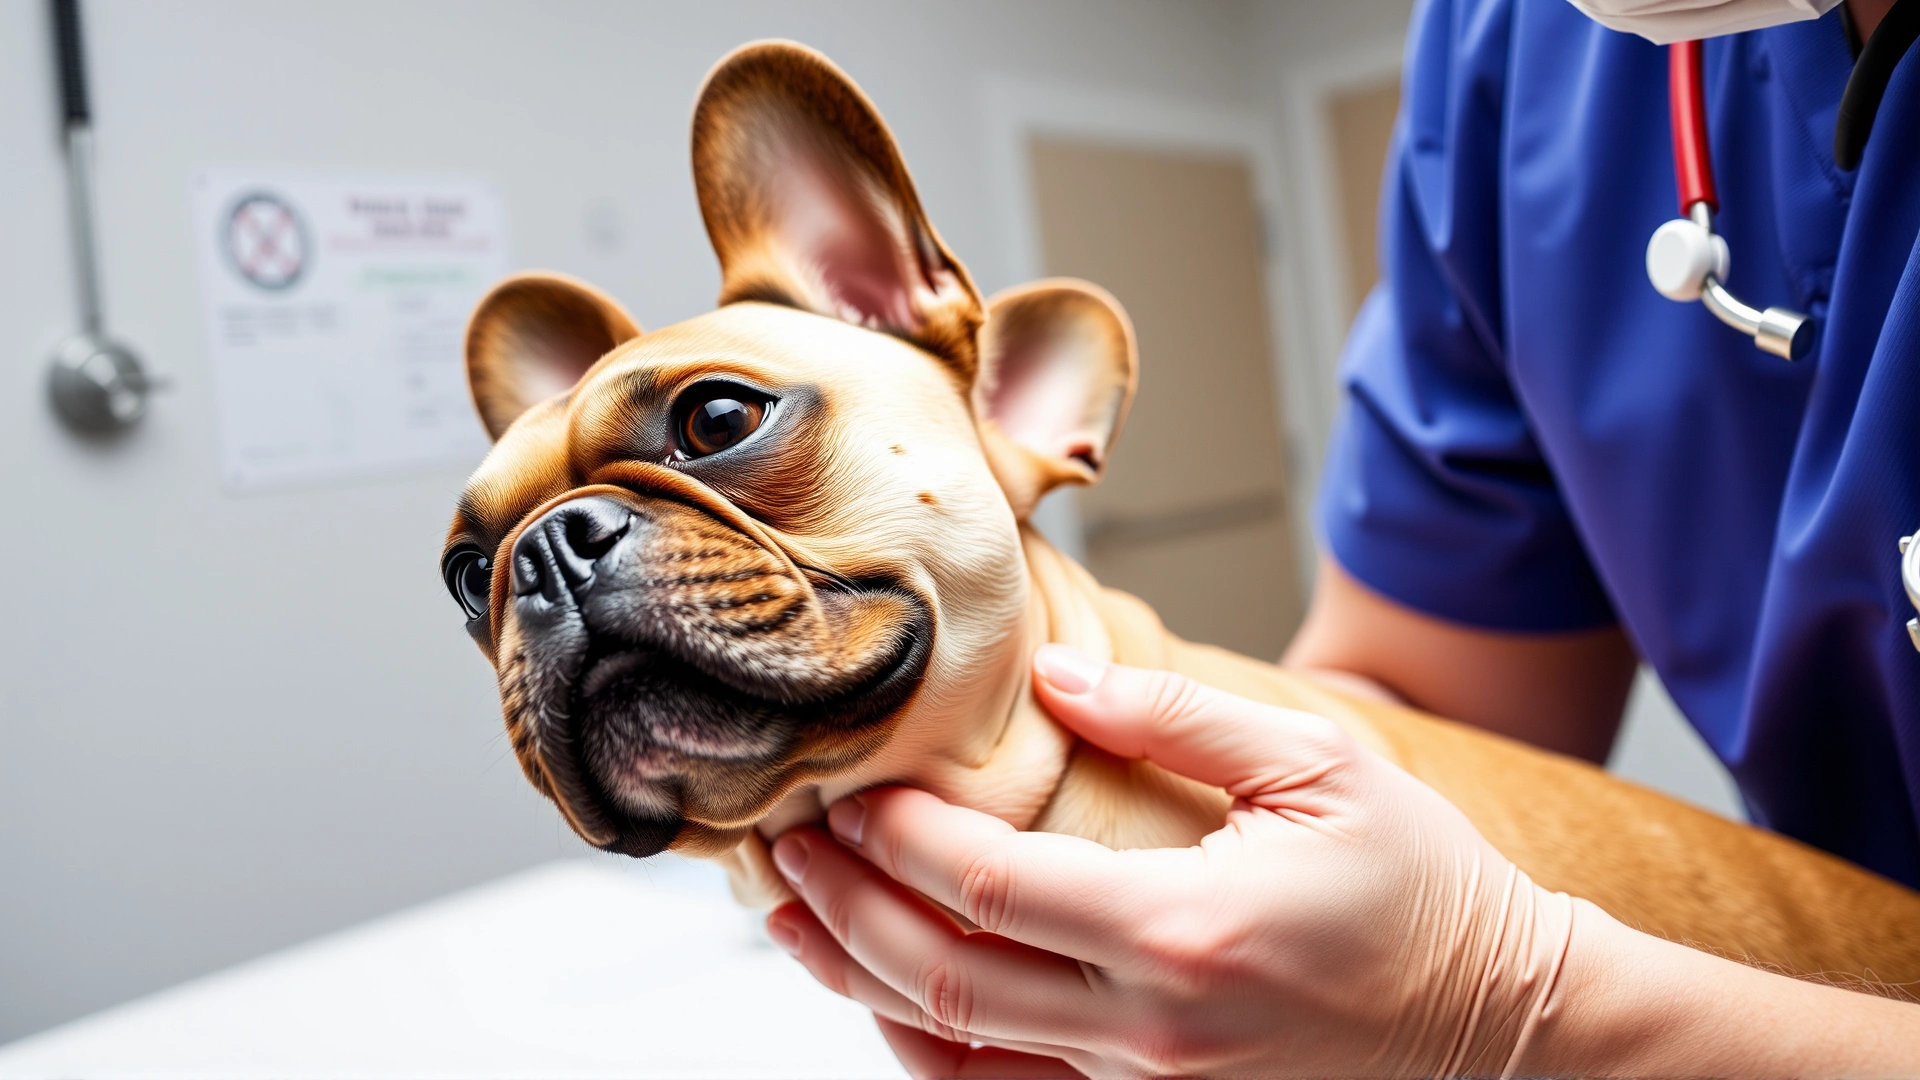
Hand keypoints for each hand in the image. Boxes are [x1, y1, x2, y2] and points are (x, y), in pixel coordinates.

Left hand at [764, 646, 1579, 1076]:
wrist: (1498, 1021)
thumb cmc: (1420, 886)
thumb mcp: (1317, 768)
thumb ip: (1178, 718)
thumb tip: (1060, 678)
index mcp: (1184, 928)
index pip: (988, 886)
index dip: (898, 837)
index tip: (846, 785)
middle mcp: (1149, 1025)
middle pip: (941, 976)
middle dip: (845, 906)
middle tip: (785, 842)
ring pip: (956, 1049)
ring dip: (858, 980)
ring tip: (793, 916)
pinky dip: (927, 1049)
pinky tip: (883, 995)